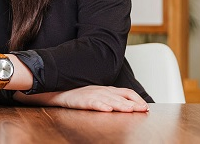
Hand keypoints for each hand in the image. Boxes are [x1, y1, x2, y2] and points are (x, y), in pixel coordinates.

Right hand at [15, 85, 148, 112]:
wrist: (54, 91)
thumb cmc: (74, 95)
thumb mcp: (94, 95)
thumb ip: (108, 99)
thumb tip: (123, 107)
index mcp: (104, 89)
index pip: (125, 91)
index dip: (136, 98)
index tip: (145, 106)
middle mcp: (100, 90)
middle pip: (120, 96)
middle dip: (133, 103)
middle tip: (143, 110)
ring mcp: (90, 94)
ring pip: (108, 100)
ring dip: (120, 105)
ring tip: (130, 110)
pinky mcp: (80, 99)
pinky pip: (92, 102)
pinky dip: (100, 106)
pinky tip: (107, 110)